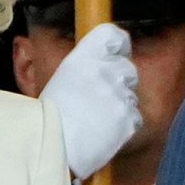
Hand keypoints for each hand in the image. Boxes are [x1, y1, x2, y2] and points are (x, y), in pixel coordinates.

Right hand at [40, 23, 141, 179]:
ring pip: (131, 93)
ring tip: (97, 117)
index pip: (115, 36)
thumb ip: (84, 63)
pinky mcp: (130, 119)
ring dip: (120, 102)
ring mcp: (121, 95)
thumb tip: (100, 57)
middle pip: (127, 67)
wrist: (54, 149)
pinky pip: (135, 116)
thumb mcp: (58, 76)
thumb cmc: (49, 115)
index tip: (113, 55)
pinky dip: (124, 123)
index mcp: (85, 56)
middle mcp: (106, 71)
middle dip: (118, 79)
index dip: (116, 46)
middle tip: (99, 96)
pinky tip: (105, 130)